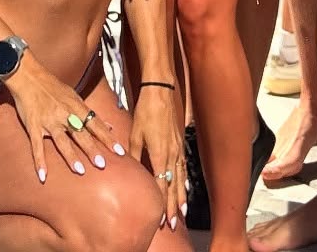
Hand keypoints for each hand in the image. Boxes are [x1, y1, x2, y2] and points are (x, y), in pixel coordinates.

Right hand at [5, 57, 125, 180]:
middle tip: (102, 164)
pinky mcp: (34, 126)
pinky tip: (43, 176)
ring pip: (62, 141)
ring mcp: (49, 121)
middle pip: (81, 134)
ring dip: (71, 156)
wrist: (29, 77)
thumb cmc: (54, 88)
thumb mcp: (75, 97)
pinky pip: (37, 146)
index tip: (120, 152)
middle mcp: (65, 114)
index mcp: (76, 107)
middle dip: (92, 149)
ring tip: (80, 171)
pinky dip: (40, 161)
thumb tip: (109, 126)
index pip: (96, 124)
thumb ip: (90, 114)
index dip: (108, 138)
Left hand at [131, 84, 187, 229]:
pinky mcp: (180, 143)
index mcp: (160, 154)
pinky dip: (185, 181)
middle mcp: (172, 154)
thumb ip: (134, 155)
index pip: (162, 185)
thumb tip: (130, 171)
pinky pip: (184, 167)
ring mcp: (178, 149)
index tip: (162, 218)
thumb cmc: (145, 111)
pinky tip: (185, 188)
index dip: (163, 203)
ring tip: (183, 213)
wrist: (160, 91)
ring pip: (181, 179)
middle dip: (174, 206)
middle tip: (173, 224)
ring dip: (181, 197)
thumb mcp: (135, 133)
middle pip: (174, 186)